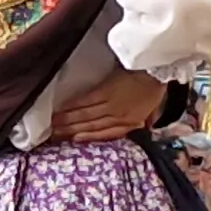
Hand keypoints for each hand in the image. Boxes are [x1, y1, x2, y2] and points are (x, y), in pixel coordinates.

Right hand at [47, 72, 163, 144]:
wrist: (159, 70)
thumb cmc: (154, 89)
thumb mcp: (151, 112)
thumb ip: (138, 121)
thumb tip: (133, 127)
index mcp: (130, 124)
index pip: (105, 134)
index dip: (87, 138)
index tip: (70, 140)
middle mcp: (119, 117)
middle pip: (91, 127)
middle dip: (70, 131)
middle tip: (52, 135)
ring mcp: (112, 104)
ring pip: (86, 116)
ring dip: (67, 121)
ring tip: (52, 124)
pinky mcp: (106, 91)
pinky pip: (86, 101)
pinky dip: (73, 106)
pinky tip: (62, 110)